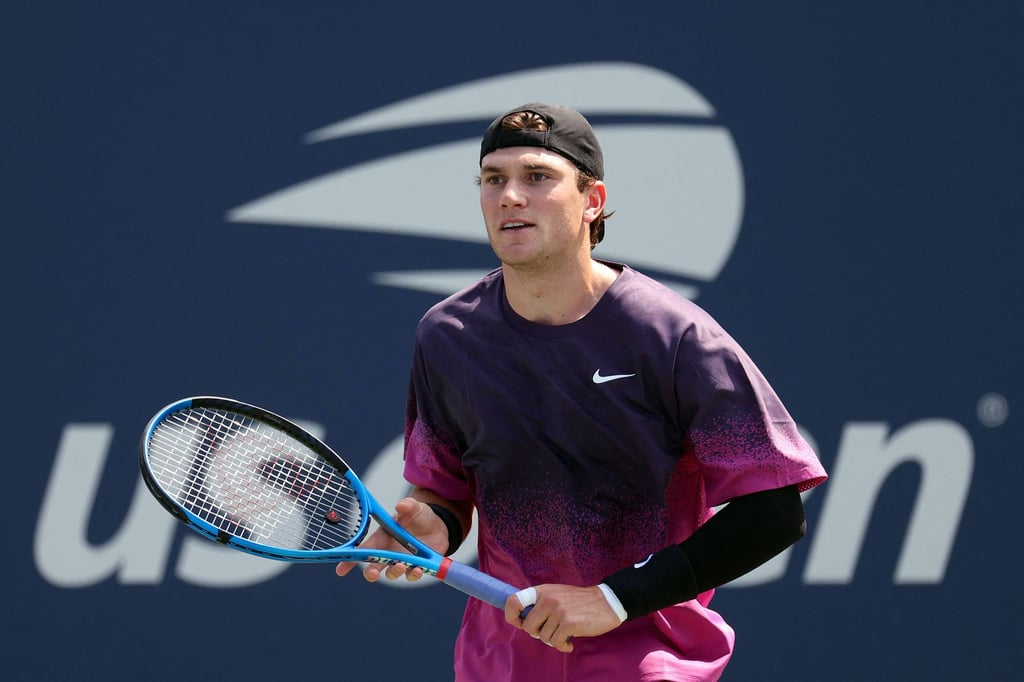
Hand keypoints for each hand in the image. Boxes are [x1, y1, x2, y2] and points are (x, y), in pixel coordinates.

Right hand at [334, 497, 447, 582]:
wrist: (438, 524)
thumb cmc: (419, 515)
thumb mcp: (414, 507)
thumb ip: (408, 505)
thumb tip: (401, 505)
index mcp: (383, 538)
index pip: (363, 550)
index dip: (350, 560)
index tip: (340, 570)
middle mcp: (389, 552)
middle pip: (374, 567)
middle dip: (370, 572)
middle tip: (372, 573)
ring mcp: (402, 560)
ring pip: (392, 573)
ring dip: (394, 572)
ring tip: (401, 565)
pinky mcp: (417, 566)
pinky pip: (411, 575)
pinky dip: (413, 574)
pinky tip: (418, 569)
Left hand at [504, 584, 622, 652]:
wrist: (606, 602)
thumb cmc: (579, 602)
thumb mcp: (557, 594)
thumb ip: (540, 604)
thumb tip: (523, 620)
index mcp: (542, 591)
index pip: (513, 601)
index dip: (512, 615)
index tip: (519, 623)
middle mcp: (548, 599)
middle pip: (528, 626)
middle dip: (538, 633)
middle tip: (551, 631)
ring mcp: (558, 611)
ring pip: (543, 637)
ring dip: (553, 640)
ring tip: (565, 634)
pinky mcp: (569, 623)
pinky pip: (556, 643)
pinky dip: (563, 646)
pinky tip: (570, 642)